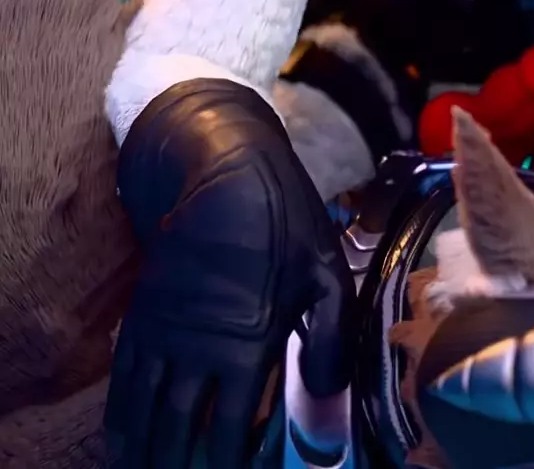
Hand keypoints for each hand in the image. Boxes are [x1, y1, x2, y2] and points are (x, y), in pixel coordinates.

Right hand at [104, 79, 354, 468]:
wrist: (227, 174)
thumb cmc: (287, 225)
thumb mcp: (327, 276)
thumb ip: (332, 338)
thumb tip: (329, 393)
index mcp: (248, 344)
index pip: (230, 423)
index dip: (227, 461)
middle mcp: (198, 347)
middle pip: (179, 425)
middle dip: (178, 462)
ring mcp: (165, 332)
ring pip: (145, 407)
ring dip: (143, 447)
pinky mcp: (146, 314)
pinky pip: (125, 376)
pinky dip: (120, 412)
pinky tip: (121, 435)